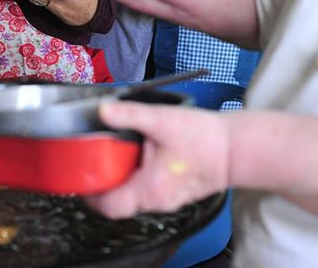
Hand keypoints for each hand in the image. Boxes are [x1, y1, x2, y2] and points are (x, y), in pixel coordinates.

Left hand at [84, 102, 229, 218]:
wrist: (237, 149)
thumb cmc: (205, 139)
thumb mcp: (162, 120)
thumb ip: (129, 115)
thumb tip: (103, 110)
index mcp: (149, 189)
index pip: (108, 206)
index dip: (89, 195)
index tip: (80, 176)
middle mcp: (157, 201)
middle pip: (117, 202)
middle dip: (103, 182)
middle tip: (94, 159)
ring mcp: (167, 200)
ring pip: (132, 196)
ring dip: (121, 177)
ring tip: (115, 153)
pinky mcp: (175, 193)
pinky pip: (147, 191)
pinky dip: (137, 176)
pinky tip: (139, 155)